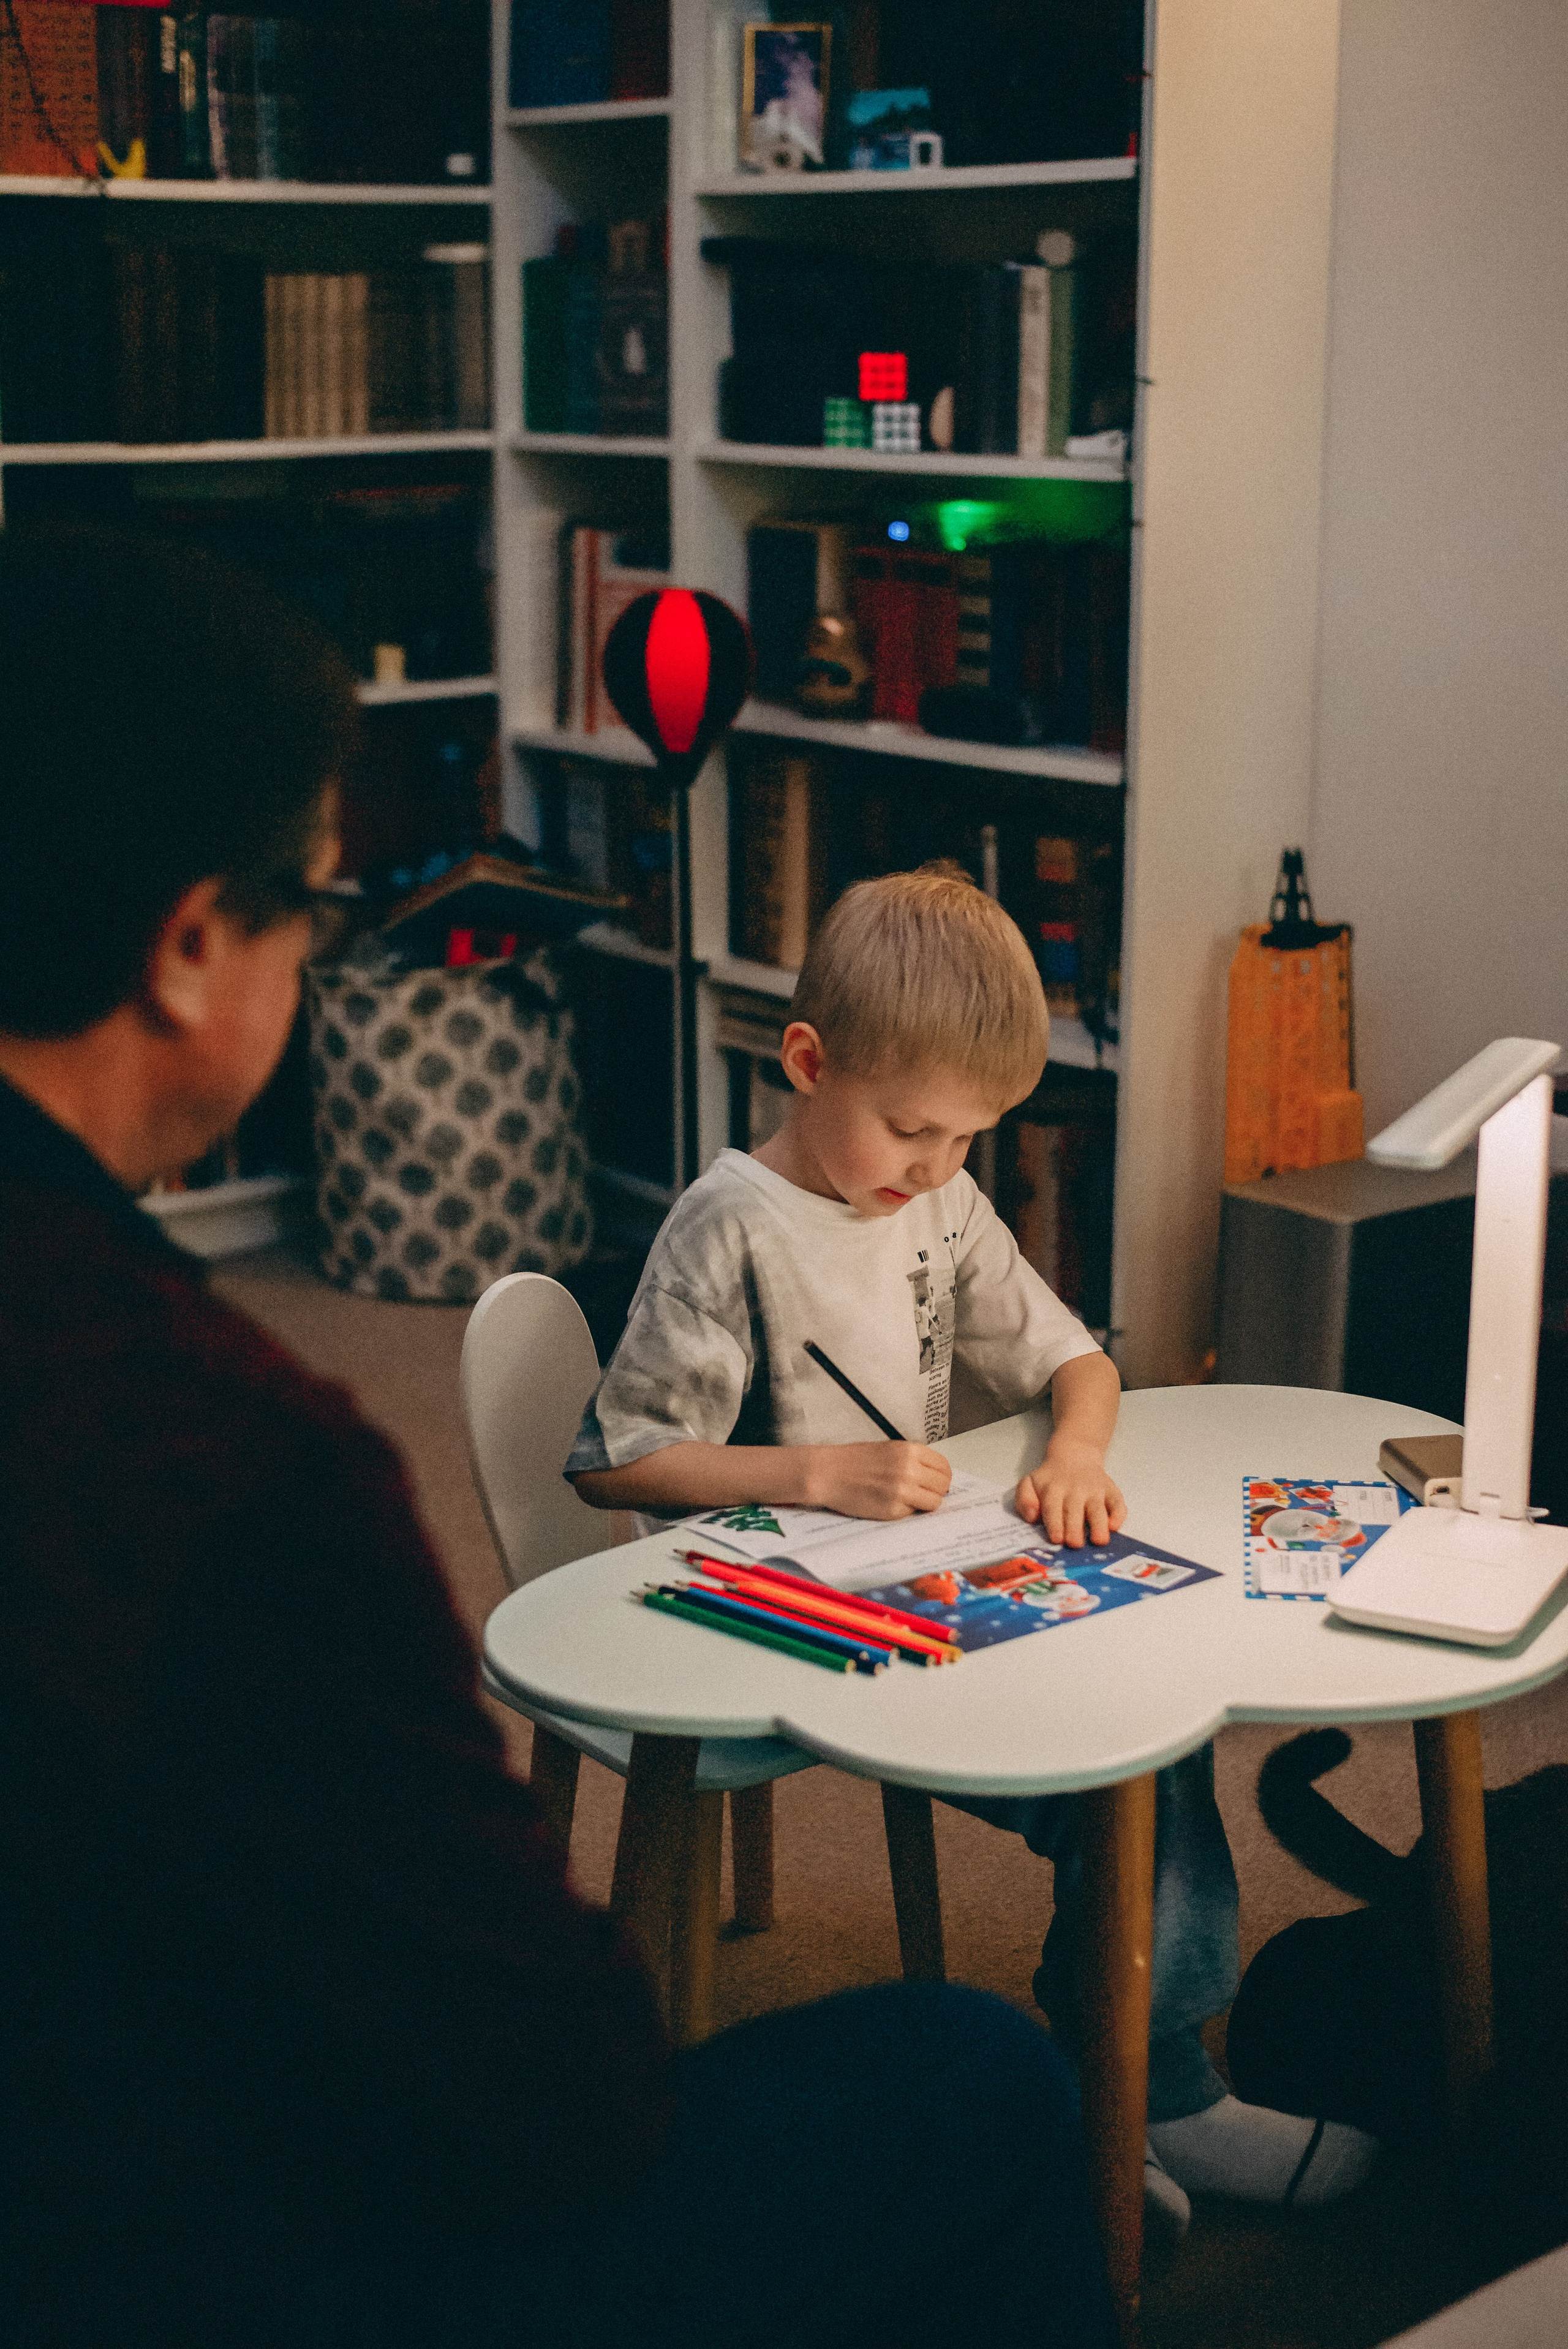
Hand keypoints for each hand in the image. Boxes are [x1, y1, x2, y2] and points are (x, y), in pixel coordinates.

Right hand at [804, 1441, 952, 1519]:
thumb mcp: (888, 1450)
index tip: (936, 1482)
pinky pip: (913, 1513)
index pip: (943, 1466)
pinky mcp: (893, 1509)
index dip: (942, 1476)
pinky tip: (891, 1504)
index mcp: (909, 1450)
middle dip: (936, 1491)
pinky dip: (906, 1511)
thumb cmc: (853, 1461)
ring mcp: (902, 1491)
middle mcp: (909, 1469)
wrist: (828, 1473)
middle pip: (943, 1485)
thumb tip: (934, 1477)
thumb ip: (912, 1461)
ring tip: (908, 1500)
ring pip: (934, 1503)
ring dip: (925, 1503)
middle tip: (923, 1493)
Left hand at [1015, 1438, 1126, 1546]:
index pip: (1053, 1508)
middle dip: (1075, 1528)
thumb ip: (1024, 1499)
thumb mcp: (1029, 1483)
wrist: (1074, 1456)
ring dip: (1099, 1525)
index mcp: (1053, 1489)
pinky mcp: (1111, 1491)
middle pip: (1075, 1511)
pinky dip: (1118, 1515)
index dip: (1055, 1524)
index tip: (1057, 1539)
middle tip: (1075, 1544)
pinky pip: (1118, 1503)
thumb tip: (1033, 1517)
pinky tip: (1114, 1526)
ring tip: (1099, 1540)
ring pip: (1098, 1508)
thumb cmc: (1050, 1479)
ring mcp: (1095, 1490)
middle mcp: (1075, 1490)